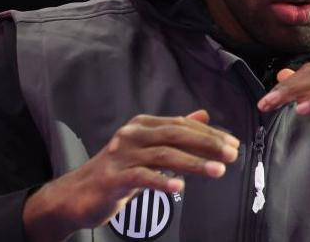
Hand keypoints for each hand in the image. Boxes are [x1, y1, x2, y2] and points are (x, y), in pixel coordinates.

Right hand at [23, 109, 238, 240]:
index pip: (181, 125)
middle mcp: (132, 135)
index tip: (232, 143)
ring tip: (217, 171)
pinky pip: (142, 177)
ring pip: (163, 156)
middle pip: (175, 135)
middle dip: (207, 143)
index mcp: (142, 125)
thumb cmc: (118, 170)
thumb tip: (203, 115)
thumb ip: (175, 131)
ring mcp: (121, 155)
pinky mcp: (113, 178)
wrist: (77, 193)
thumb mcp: (147, 147)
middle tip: (231, 154)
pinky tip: (180, 189)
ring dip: (193, 163)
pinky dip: (162, 182)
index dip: (209, 133)